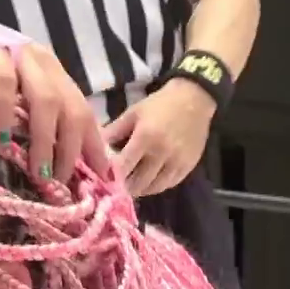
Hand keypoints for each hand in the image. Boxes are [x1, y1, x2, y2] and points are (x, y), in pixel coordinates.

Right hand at [0, 43, 109, 185]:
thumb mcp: (12, 95)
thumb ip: (30, 118)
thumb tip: (48, 165)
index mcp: (54, 74)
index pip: (84, 111)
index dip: (95, 145)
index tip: (101, 177)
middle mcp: (44, 63)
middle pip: (73, 108)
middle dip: (72, 150)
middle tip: (62, 183)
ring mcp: (20, 55)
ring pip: (47, 100)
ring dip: (46, 141)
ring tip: (39, 174)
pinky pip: (5, 84)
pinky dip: (6, 114)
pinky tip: (1, 140)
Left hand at [103, 79, 215, 197]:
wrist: (194, 99)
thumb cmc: (160, 104)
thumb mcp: (133, 113)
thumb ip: (113, 131)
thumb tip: (94, 146)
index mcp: (145, 138)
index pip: (123, 167)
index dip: (112, 176)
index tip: (104, 178)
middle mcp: (162, 153)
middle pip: (138, 183)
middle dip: (125, 187)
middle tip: (117, 186)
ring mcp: (177, 162)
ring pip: (154, 188)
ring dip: (141, 189)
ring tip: (132, 184)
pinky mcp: (189, 166)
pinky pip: (169, 184)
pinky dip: (157, 186)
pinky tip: (150, 180)